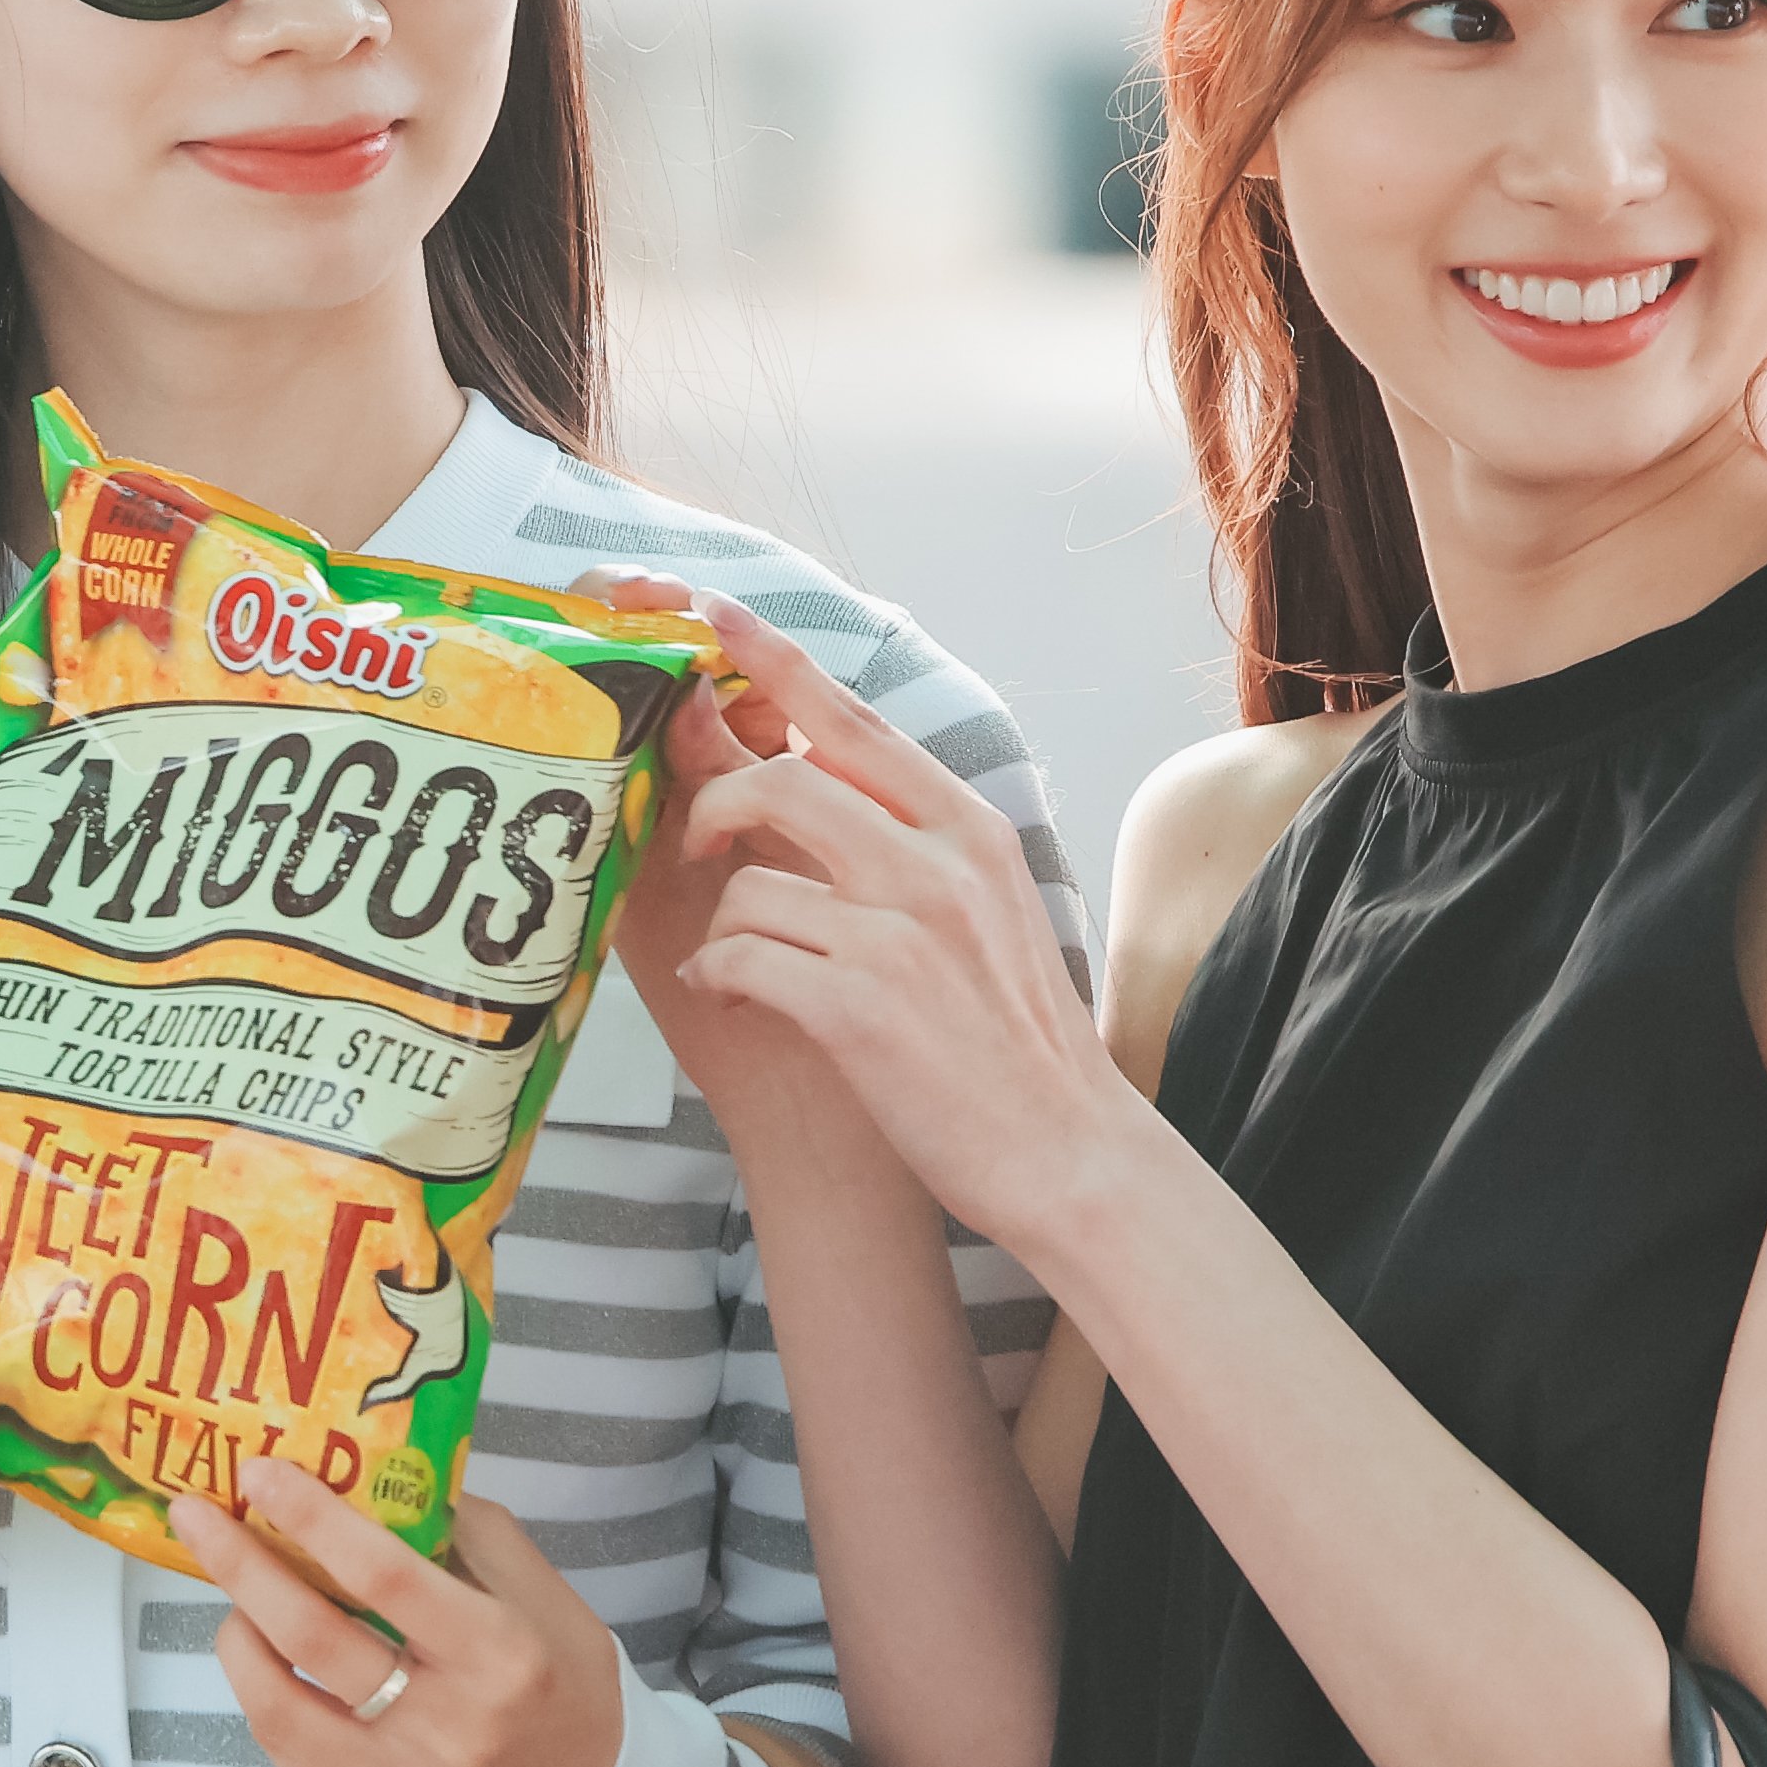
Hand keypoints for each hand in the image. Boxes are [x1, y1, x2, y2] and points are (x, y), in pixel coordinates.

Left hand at [168, 1462, 624, 1766]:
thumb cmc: (563, 1689)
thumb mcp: (544, 1598)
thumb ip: (470, 1535)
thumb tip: (384, 1479)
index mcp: (499, 1657)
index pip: (385, 1575)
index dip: (313, 1519)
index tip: (261, 1473)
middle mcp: (446, 1729)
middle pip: (313, 1636)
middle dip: (241, 1565)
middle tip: (197, 1516)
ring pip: (277, 1703)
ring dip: (238, 1634)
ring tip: (233, 1597)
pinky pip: (287, 1751)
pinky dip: (265, 1693)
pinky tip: (267, 1659)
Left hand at [677, 592, 1123, 1256]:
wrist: (1068, 1151)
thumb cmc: (1017, 1038)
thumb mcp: (987, 906)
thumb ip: (916, 839)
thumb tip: (822, 773)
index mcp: (968, 827)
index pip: (854, 719)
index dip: (772, 660)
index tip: (712, 615)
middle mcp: (937, 863)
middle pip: (781, 778)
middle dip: (713, 800)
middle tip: (698, 839)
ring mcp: (899, 933)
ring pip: (750, 878)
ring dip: (721, 921)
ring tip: (732, 958)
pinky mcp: (860, 1006)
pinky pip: (742, 957)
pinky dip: (720, 977)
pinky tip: (736, 1001)